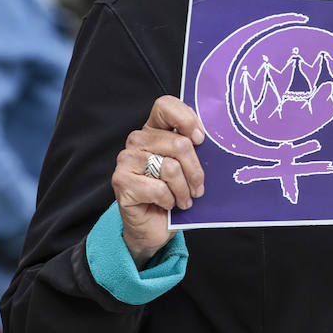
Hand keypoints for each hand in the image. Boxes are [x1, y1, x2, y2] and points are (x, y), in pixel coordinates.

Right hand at [112, 96, 205, 267]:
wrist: (154, 227)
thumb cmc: (174, 194)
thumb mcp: (188, 168)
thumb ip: (194, 149)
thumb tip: (210, 141)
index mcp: (154, 130)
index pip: (165, 105)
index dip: (186, 119)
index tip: (200, 139)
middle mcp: (138, 140)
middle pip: (178, 143)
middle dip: (195, 171)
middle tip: (198, 188)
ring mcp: (126, 160)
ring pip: (170, 167)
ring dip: (183, 189)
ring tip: (185, 199)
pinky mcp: (121, 182)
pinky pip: (158, 188)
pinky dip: (169, 200)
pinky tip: (168, 204)